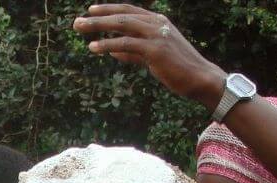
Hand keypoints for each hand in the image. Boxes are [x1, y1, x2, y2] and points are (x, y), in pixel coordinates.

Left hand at [73, 4, 227, 109]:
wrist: (199, 78)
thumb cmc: (177, 69)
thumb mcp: (152, 57)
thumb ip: (133, 53)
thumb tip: (113, 51)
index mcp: (157, 22)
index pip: (128, 10)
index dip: (109, 9)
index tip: (90, 11)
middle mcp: (156, 24)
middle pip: (122, 15)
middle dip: (97, 17)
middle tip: (77, 22)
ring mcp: (156, 35)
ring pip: (122, 25)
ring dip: (98, 26)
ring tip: (80, 29)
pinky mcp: (155, 49)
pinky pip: (126, 44)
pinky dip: (108, 44)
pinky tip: (93, 47)